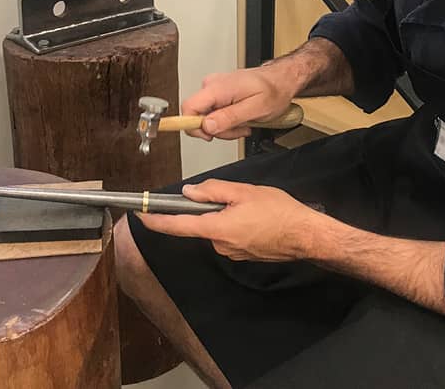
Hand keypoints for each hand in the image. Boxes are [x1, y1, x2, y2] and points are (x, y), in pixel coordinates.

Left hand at [137, 179, 322, 261]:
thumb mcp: (244, 192)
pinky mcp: (242, 254)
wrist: (305, 236)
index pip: (176, 226)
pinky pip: (229, 234)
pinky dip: (235, 223)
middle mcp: (220, 244)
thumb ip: (214, 190)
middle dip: (208, 207)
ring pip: (216, 227)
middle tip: (233, 194)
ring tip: (251, 203)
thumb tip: (191, 192)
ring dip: (225, 214)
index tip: (140, 215)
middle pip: (200, 223)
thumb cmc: (279, 212)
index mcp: (216, 228)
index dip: (155, 220)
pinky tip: (255, 215)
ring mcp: (231, 252)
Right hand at [181, 64, 297, 140]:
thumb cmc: (273, 90)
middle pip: (198, 117)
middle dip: (217, 129)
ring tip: (243, 122)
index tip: (208, 136)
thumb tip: (208, 125)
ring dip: (225, 127)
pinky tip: (240, 118)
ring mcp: (214, 89)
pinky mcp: (218, 94)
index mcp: (218, 87)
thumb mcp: (256, 108)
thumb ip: (230, 117)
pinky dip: (227, 121)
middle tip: (238, 129)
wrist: (280, 80)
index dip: (193, 126)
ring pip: (207, 118)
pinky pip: (214, 114)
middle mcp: (212, 85)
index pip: (189, 107)